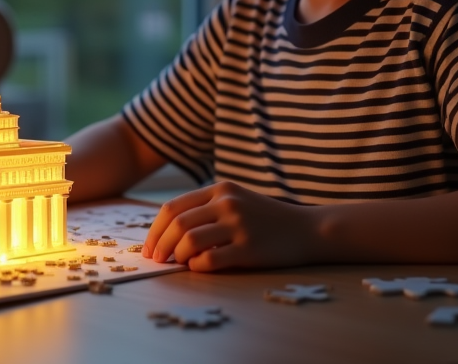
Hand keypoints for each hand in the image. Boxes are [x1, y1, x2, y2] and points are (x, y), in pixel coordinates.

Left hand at [142, 181, 316, 271]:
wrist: (308, 229)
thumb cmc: (266, 219)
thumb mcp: (236, 201)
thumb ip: (206, 209)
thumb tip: (167, 234)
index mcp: (220, 189)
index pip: (173, 207)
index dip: (155, 230)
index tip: (149, 247)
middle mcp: (227, 203)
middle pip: (178, 224)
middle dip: (160, 245)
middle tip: (156, 260)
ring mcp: (239, 225)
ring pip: (190, 241)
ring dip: (177, 256)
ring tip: (178, 263)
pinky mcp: (249, 248)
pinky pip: (211, 260)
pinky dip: (198, 266)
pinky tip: (199, 267)